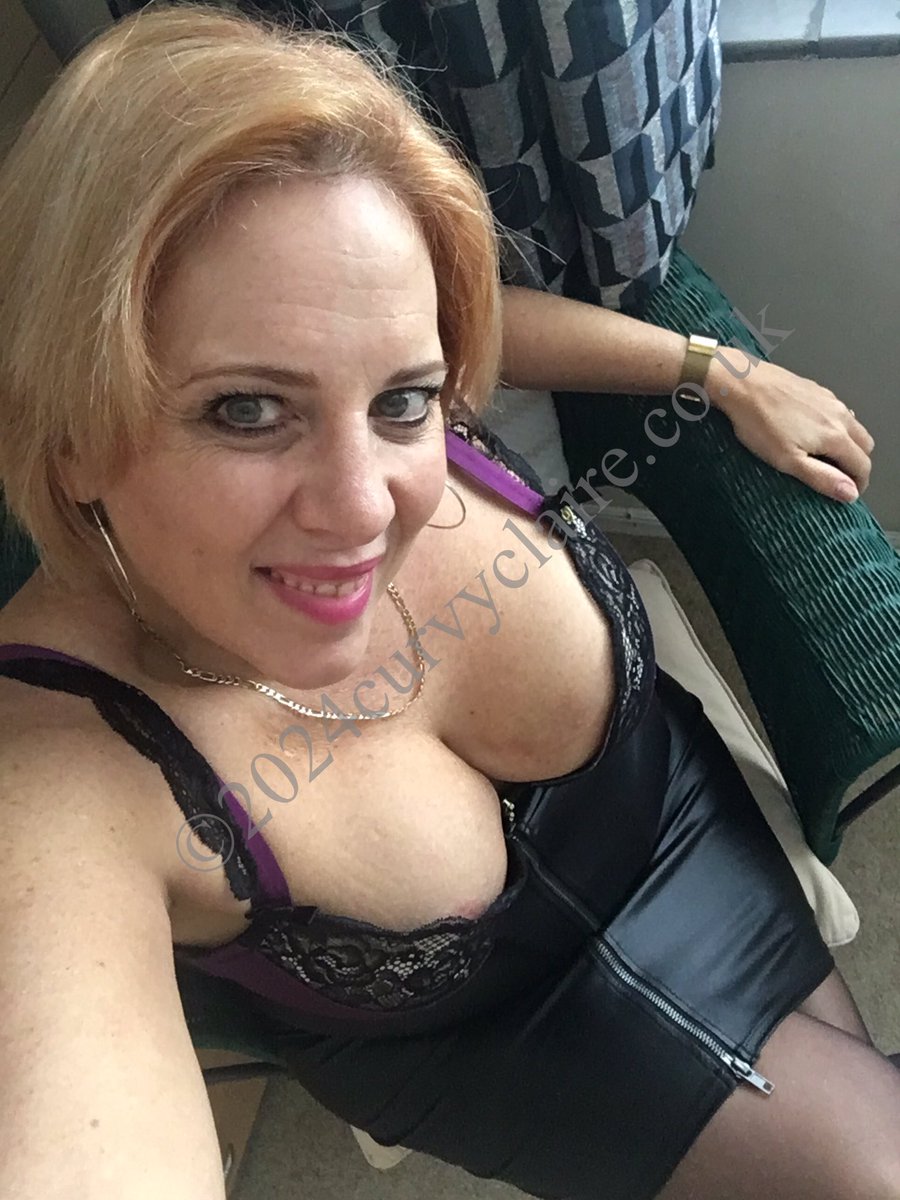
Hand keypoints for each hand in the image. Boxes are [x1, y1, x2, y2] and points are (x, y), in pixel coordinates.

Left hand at [707, 348, 874, 502]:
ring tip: (829, 457)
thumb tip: (850, 492)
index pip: (863, 464)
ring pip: (854, 426)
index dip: (859, 483)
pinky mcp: (817, 390)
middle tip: (841, 477)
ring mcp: (829, 399)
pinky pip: (839, 411)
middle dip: (858, 464)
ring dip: (850, 444)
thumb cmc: (759, 422)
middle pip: (865, 445)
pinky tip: (817, 431)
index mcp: (835, 435)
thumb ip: (822, 477)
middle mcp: (839, 415)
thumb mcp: (788, 460)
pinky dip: (838, 426)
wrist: (743, 384)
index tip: (849, 493)